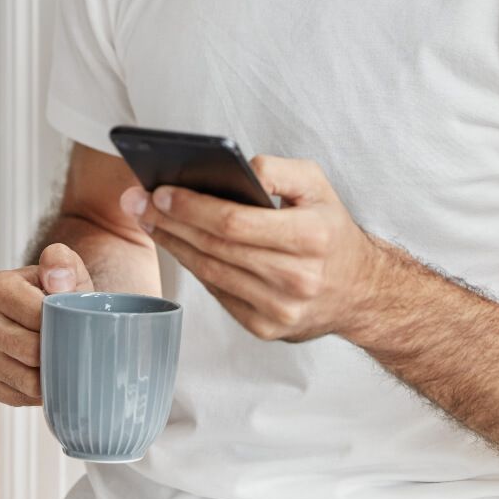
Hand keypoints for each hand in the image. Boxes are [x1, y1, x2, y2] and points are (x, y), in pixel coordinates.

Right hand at [0, 244, 93, 405]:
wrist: (54, 312)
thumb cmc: (61, 289)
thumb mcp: (67, 267)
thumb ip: (62, 263)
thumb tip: (56, 280)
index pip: (36, 316)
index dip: (63, 322)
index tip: (75, 319)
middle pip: (30, 351)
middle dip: (59, 350)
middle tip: (75, 343)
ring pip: (27, 380)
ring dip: (53, 375)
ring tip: (66, 359)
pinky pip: (20, 398)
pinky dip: (41, 392)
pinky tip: (50, 374)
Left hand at [119, 156, 379, 341]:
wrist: (360, 292)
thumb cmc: (331, 230)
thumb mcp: (318, 187)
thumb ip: (280, 170)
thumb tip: (238, 170)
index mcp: (311, 238)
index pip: (235, 222)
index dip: (192, 207)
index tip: (160, 191)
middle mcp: (297, 279)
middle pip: (216, 247)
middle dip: (170, 222)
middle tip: (137, 201)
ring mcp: (280, 309)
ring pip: (211, 272)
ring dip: (175, 244)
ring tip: (149, 220)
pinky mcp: (266, 329)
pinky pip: (219, 293)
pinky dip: (196, 267)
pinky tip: (178, 245)